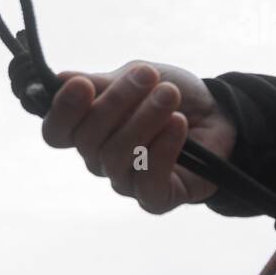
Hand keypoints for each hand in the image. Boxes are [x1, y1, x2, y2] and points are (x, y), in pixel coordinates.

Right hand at [41, 62, 236, 214]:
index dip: (63, 111)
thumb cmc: (170, 94)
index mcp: (88, 129)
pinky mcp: (155, 198)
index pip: (57, 132)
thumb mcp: (137, 76)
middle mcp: (100, 159)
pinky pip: (148, 181)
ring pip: (116, 158)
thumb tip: (59, 79)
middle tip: (148, 75)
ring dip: (145, 120)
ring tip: (170, 95)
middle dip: (117, 102)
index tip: (82, 84)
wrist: (219, 113)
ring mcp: (126, 181)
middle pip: (88, 140)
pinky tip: (178, 124)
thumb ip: (101, 83)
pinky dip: (163, 149)